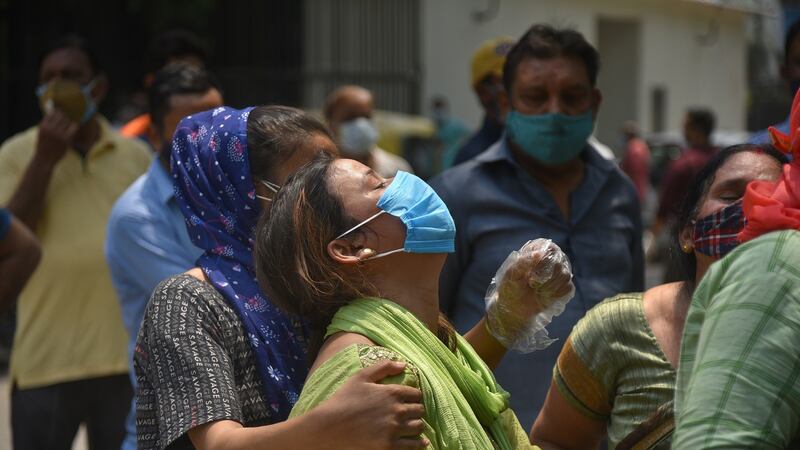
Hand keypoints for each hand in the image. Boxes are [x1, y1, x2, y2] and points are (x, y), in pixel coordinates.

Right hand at [35, 109, 77, 163]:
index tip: (61, 111)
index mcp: (43, 126)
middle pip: (61, 115)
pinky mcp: (66, 139)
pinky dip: (74, 126)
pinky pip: (73, 127)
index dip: (58, 110)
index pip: (52, 112)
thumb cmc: (43, 144)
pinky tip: (74, 127)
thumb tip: (54, 110)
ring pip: (67, 121)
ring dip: (69, 121)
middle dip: (64, 116)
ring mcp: (58, 134)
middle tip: (67, 117)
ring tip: (68, 124)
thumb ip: (47, 122)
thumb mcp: (42, 132)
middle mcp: (50, 129)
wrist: (45, 159)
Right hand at [313, 360, 427, 448]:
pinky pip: (413, 445)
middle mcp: (397, 411)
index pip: (417, 394)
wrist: (329, 426)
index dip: (414, 396)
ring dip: (417, 425)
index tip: (410, 400)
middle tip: (411, 413)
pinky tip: (422, 442)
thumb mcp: (361, 376)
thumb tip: (403, 364)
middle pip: (419, 410)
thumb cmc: (344, 399)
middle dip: (416, 410)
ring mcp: (394, 429)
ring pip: (418, 427)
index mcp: (392, 392)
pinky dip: (419, 443)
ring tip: (412, 425)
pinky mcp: (389, 446)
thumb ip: (383, 367)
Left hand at [486, 239, 574, 351]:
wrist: (514, 309)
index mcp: (536, 251)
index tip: (531, 273)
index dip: (543, 261)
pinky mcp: (563, 287)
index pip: (549, 248)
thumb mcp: (511, 274)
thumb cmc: (510, 289)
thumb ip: (522, 262)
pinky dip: (555, 295)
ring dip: (549, 287)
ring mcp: (558, 273)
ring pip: (565, 275)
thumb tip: (538, 254)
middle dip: (544, 277)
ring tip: (536, 291)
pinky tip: (545, 297)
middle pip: (559, 262)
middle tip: (531, 284)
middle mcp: (550, 259)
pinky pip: (568, 288)